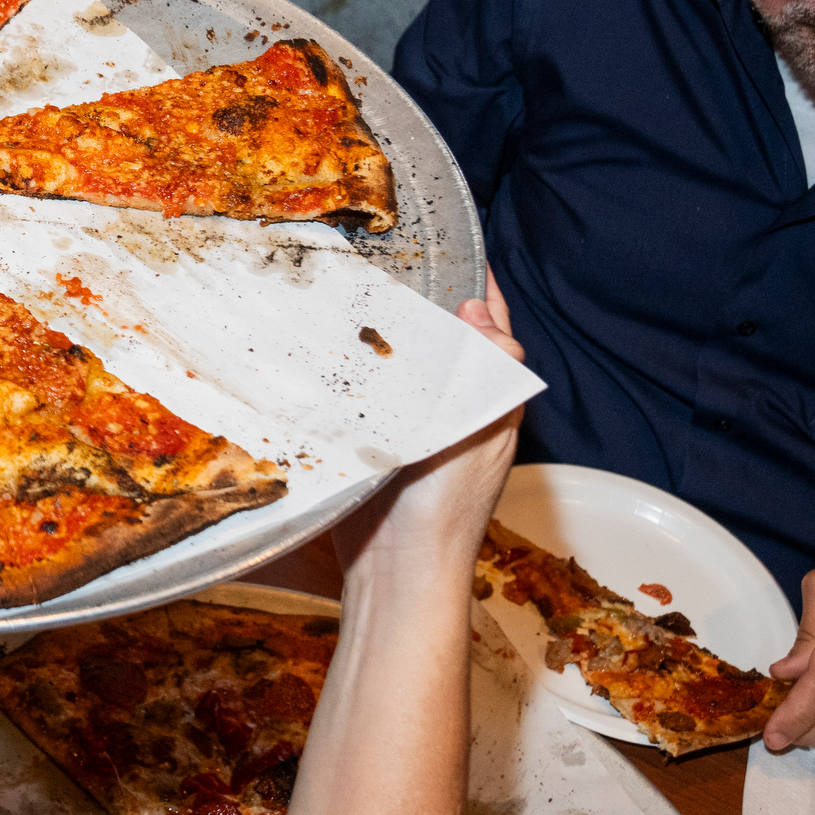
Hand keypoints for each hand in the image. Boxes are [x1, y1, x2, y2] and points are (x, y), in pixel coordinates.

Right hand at [330, 270, 524, 579]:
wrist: (393, 569)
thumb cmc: (445, 508)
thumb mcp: (481, 433)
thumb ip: (490, 373)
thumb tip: (479, 311)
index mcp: (487, 400)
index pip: (489, 329)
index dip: (478, 288)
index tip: (458, 245)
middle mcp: (449, 406)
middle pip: (439, 339)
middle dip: (423, 299)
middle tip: (390, 251)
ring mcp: (407, 422)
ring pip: (397, 361)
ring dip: (378, 329)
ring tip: (351, 281)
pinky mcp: (368, 436)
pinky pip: (361, 388)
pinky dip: (348, 363)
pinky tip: (324, 337)